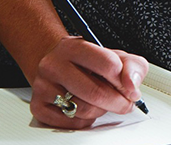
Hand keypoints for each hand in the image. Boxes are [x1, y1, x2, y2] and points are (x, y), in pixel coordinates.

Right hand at [30, 36, 148, 128]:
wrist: (56, 63)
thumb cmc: (88, 62)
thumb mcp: (113, 55)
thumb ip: (131, 66)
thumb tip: (132, 85)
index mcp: (74, 46)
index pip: (107, 64)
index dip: (124, 80)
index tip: (128, 86)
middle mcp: (54, 64)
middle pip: (96, 92)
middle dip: (118, 102)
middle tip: (125, 103)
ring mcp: (44, 86)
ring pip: (84, 110)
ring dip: (101, 110)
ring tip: (101, 101)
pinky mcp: (39, 106)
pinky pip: (72, 123)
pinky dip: (85, 120)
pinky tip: (85, 107)